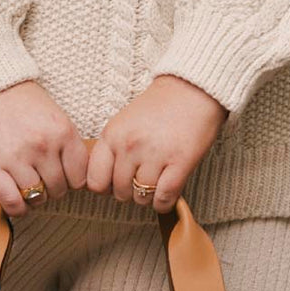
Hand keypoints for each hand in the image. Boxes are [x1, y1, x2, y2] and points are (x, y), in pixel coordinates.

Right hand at [0, 81, 88, 215]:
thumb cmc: (21, 101)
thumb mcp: (54, 115)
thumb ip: (66, 143)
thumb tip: (75, 176)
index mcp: (62, 131)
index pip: (80, 177)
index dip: (71, 180)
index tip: (62, 176)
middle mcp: (43, 146)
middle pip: (59, 189)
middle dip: (52, 189)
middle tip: (41, 179)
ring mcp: (18, 158)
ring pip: (37, 198)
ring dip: (33, 198)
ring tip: (27, 186)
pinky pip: (13, 202)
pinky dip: (17, 208)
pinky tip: (15, 200)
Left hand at [86, 75, 226, 212]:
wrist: (193, 88)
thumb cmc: (159, 107)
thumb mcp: (124, 122)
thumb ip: (112, 149)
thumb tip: (105, 184)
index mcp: (112, 134)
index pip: (96, 181)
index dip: (106, 187)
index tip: (116, 182)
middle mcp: (130, 145)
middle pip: (120, 192)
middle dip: (130, 191)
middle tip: (141, 179)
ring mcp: (154, 154)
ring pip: (141, 198)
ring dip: (148, 196)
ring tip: (156, 181)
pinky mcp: (180, 163)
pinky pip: (163, 199)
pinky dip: (164, 203)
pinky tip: (167, 193)